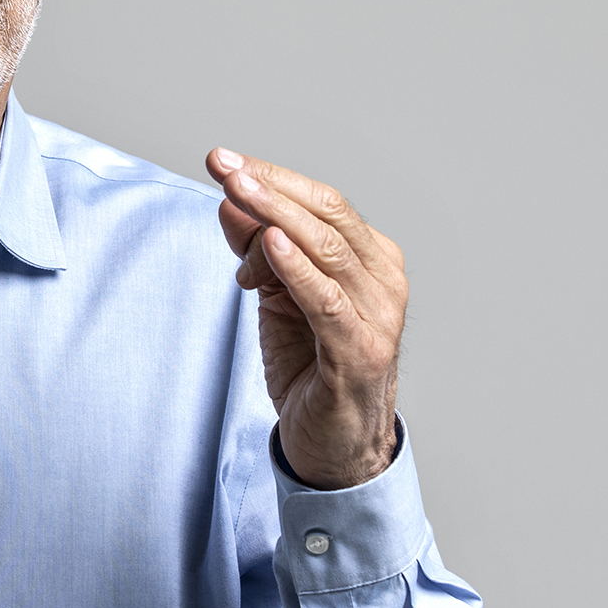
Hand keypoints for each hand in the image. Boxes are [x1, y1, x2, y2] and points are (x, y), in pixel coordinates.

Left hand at [206, 148, 406, 489]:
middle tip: (223, 166)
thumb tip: (229, 202)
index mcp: (371, 260)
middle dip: (270, 187)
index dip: (273, 177)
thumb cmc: (312, 367)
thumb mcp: (276, 298)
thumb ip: (258, 251)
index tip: (223, 161)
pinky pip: (327, 302)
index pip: (324, 203)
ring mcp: (378, 317)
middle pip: (327, 216)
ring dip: (277, 216)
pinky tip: (271, 244)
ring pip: (328, 250)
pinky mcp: (359, 353)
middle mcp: (383, 281)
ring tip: (238, 190)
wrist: (334, 446)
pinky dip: (298, 269)